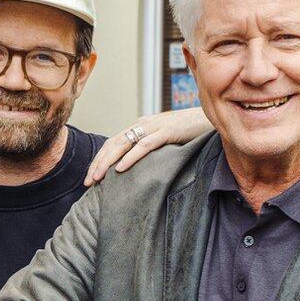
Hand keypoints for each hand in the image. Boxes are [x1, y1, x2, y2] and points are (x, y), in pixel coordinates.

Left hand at [84, 107, 213, 185]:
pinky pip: (145, 145)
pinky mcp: (168, 131)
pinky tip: (121, 168)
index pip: (113, 144)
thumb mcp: (164, 140)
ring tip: (98, 177)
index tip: (90, 178)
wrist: (211, 118)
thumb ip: (150, 149)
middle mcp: (143, 124)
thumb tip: (135, 168)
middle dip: (98, 163)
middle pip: (113, 144)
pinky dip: (131, 156)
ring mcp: (155, 127)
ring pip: (124, 143)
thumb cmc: (188, 132)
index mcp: (140, 127)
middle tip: (88, 182)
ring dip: (108, 162)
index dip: (99, 160)